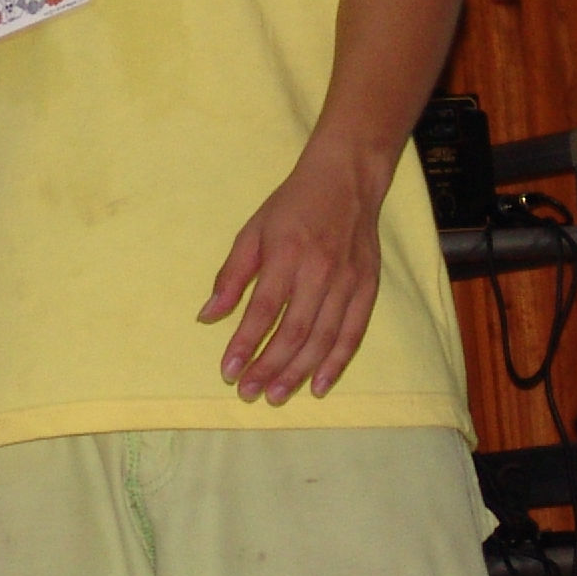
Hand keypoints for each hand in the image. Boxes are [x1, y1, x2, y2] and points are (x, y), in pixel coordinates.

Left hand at [200, 133, 390, 404]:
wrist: (347, 179)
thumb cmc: (292, 205)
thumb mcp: (252, 230)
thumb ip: (231, 275)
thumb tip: (207, 316)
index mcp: (286, 254)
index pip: (263, 311)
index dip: (244, 344)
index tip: (227, 371)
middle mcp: (319, 271)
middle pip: (293, 332)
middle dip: (268, 367)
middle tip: (248, 393)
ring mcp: (347, 282)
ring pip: (322, 339)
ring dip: (297, 372)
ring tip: (275, 395)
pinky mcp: (368, 288)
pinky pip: (352, 334)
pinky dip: (336, 363)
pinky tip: (317, 385)